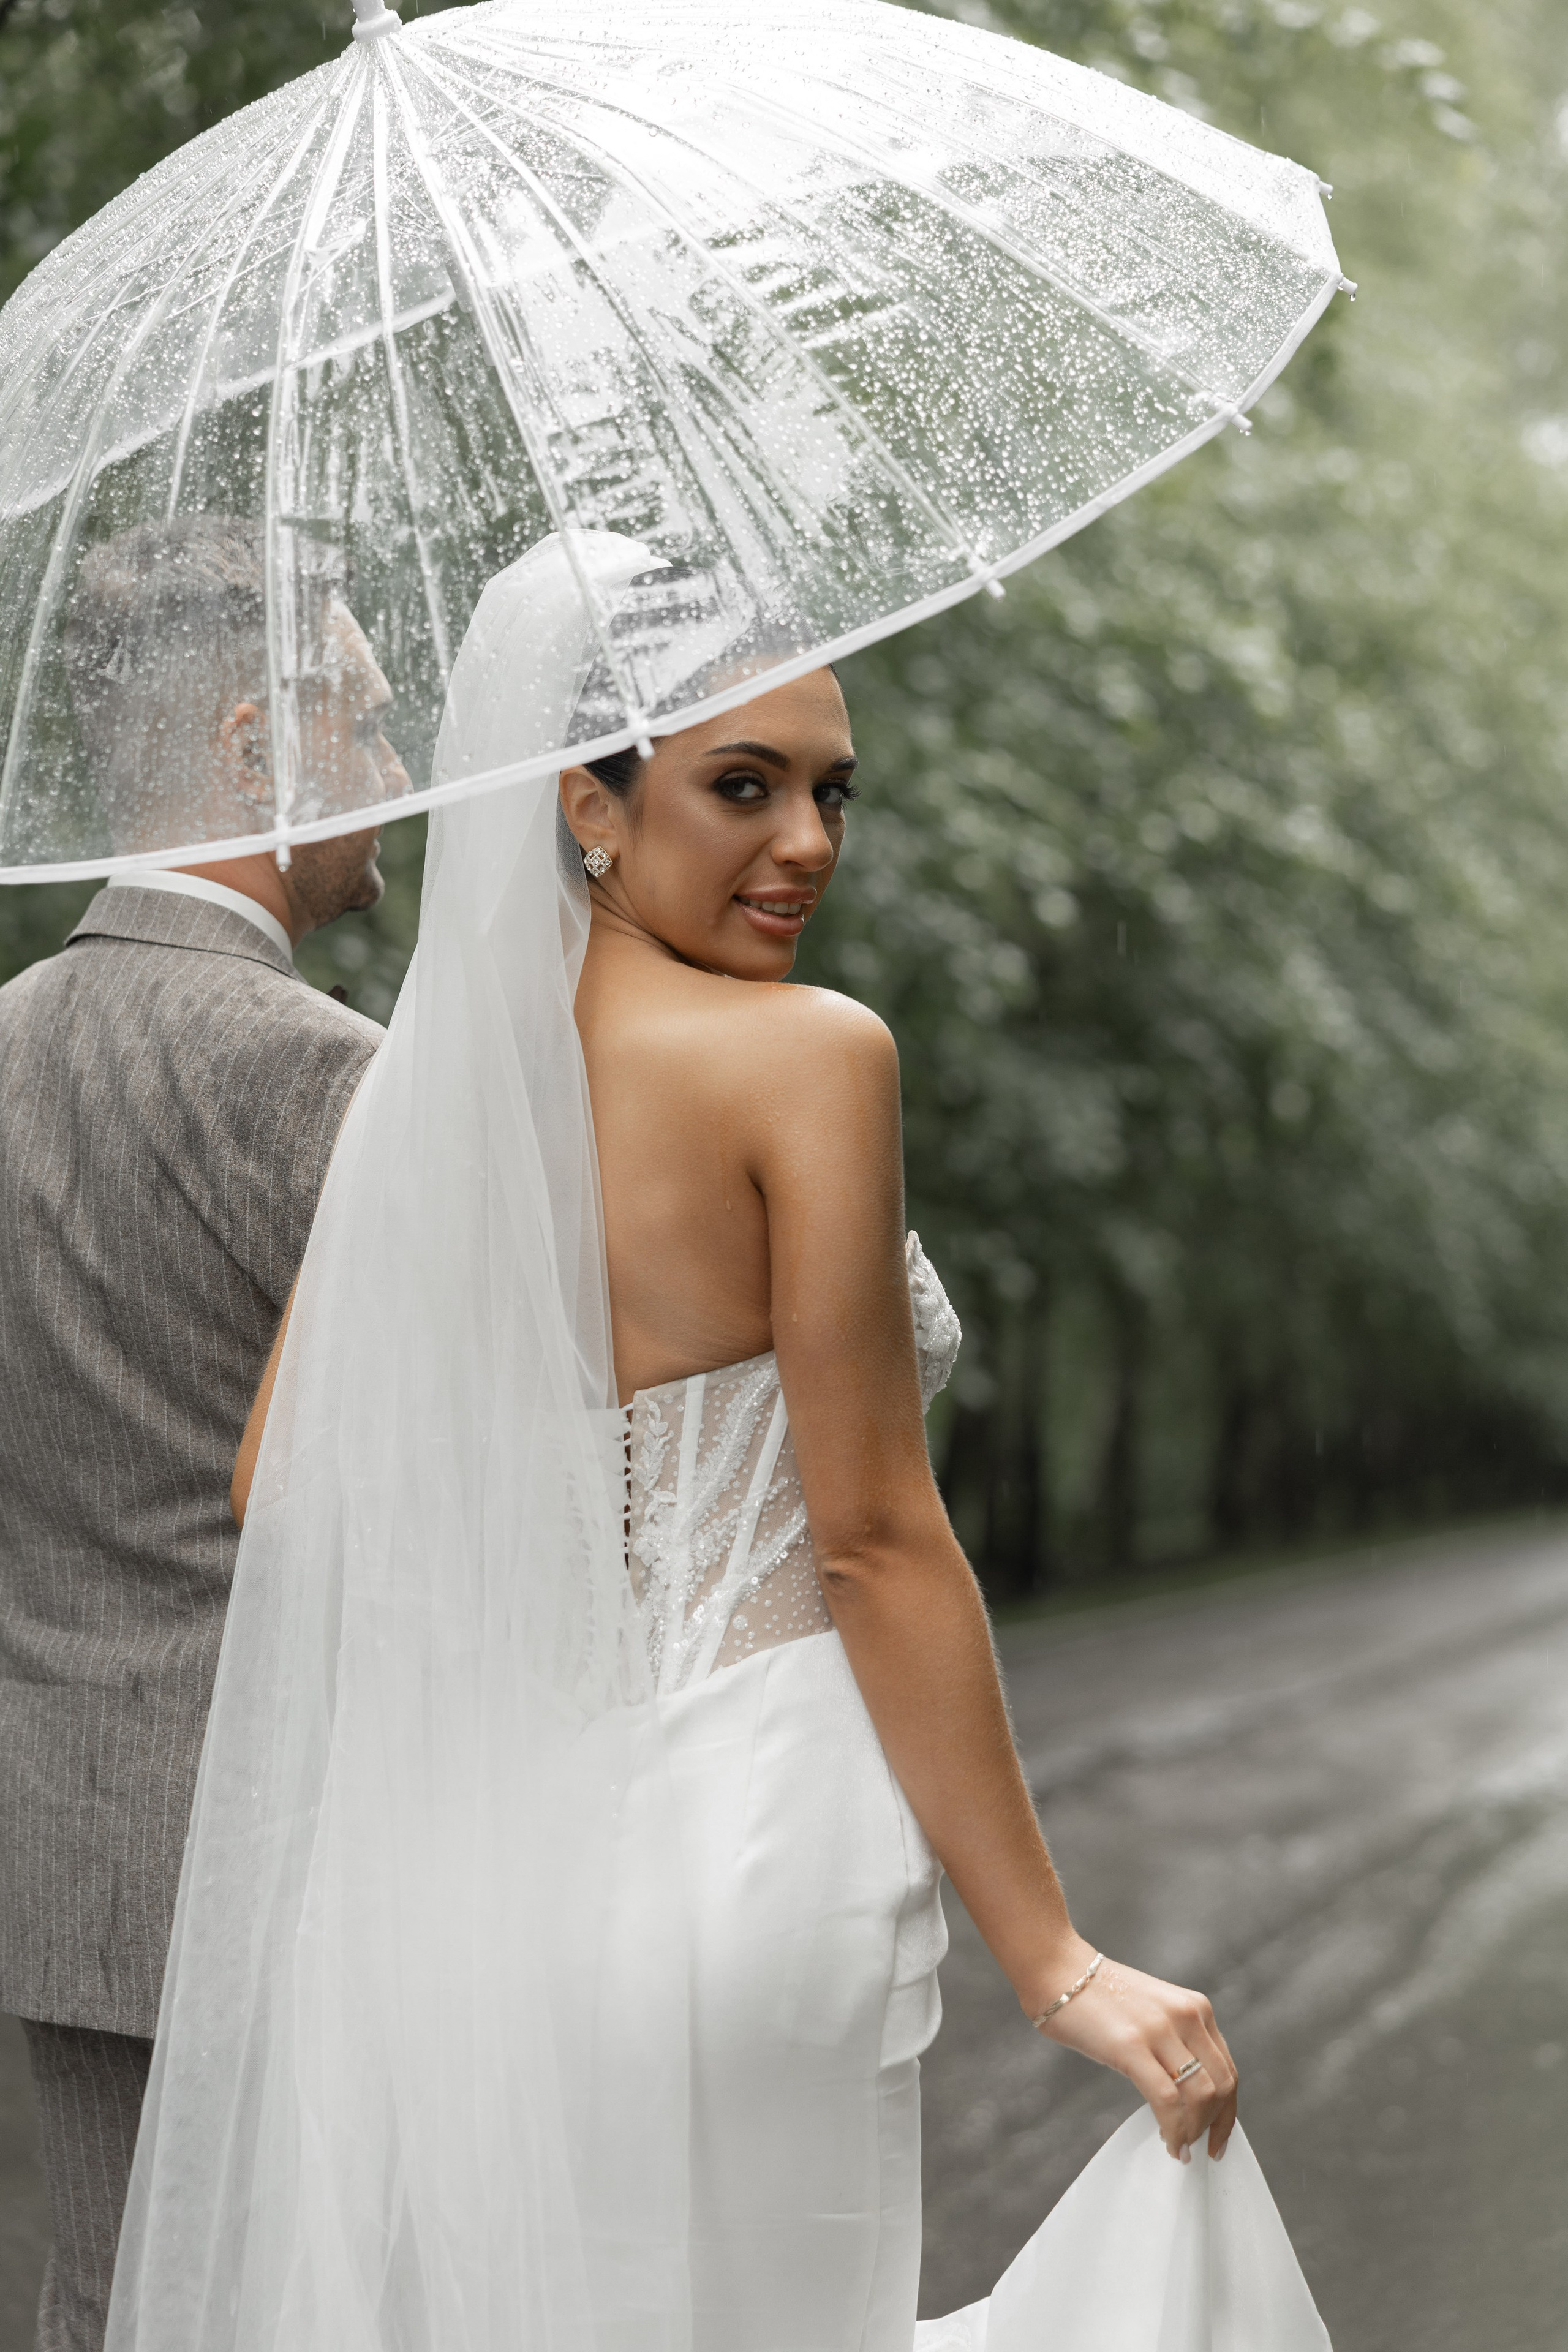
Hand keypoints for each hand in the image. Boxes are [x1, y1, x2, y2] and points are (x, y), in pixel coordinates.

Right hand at [1023, 1940, 1238, 2161]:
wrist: (1059, 1970)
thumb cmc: (1099, 1997)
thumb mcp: (1153, 2014)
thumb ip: (1177, 2044)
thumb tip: (1187, 2096)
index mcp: (1195, 2009)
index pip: (1228, 2070)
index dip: (1227, 2112)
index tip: (1218, 2138)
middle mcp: (1187, 2015)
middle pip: (1222, 2086)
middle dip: (1214, 2125)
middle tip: (1198, 2147)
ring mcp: (1160, 2029)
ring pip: (1201, 2095)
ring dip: (1195, 2131)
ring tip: (1180, 2147)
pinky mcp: (1132, 2045)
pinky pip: (1167, 2099)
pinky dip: (1174, 2130)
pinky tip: (1169, 2143)